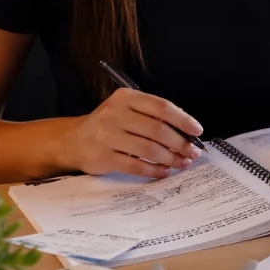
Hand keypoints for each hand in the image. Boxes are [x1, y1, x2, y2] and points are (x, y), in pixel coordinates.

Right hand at [64, 88, 204, 177]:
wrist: (72, 140)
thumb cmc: (108, 124)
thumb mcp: (126, 110)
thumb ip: (152, 115)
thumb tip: (186, 130)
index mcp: (125, 98)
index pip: (162, 107)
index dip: (183, 120)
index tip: (197, 131)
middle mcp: (115, 114)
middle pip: (158, 130)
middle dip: (181, 143)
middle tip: (193, 152)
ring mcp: (107, 136)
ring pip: (149, 149)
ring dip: (171, 158)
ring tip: (182, 162)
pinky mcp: (103, 158)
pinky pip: (136, 166)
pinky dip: (154, 170)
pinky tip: (164, 171)